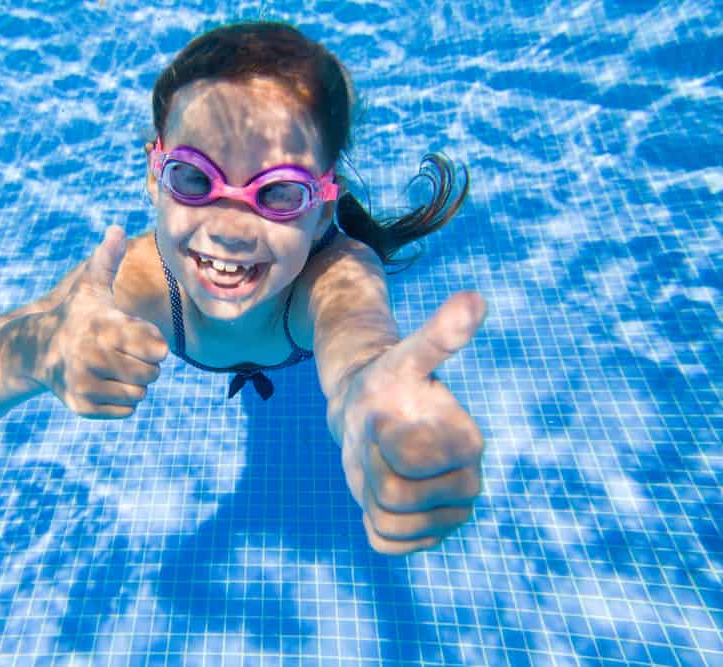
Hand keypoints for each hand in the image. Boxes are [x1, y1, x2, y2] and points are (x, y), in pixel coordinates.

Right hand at [30, 225, 168, 418]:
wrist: (35, 351)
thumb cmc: (75, 315)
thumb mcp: (90, 287)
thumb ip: (107, 260)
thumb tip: (117, 229)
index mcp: (104, 326)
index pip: (158, 347)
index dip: (153, 342)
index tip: (136, 336)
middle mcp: (92, 355)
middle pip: (152, 373)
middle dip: (146, 365)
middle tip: (125, 354)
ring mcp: (85, 383)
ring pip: (140, 393)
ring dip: (134, 384)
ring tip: (114, 369)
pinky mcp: (81, 406)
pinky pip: (126, 410)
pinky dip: (121, 401)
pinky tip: (104, 384)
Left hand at [328, 291, 487, 554]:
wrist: (368, 417)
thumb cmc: (387, 385)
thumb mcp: (404, 358)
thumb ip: (438, 336)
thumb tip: (476, 298)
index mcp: (469, 444)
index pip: (408, 459)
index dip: (381, 437)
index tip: (386, 416)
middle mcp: (468, 485)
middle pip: (393, 496)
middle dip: (371, 464)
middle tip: (377, 443)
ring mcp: (450, 517)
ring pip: (387, 522)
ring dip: (367, 491)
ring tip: (378, 465)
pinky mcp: (426, 540)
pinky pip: (386, 543)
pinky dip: (369, 520)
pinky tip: (379, 492)